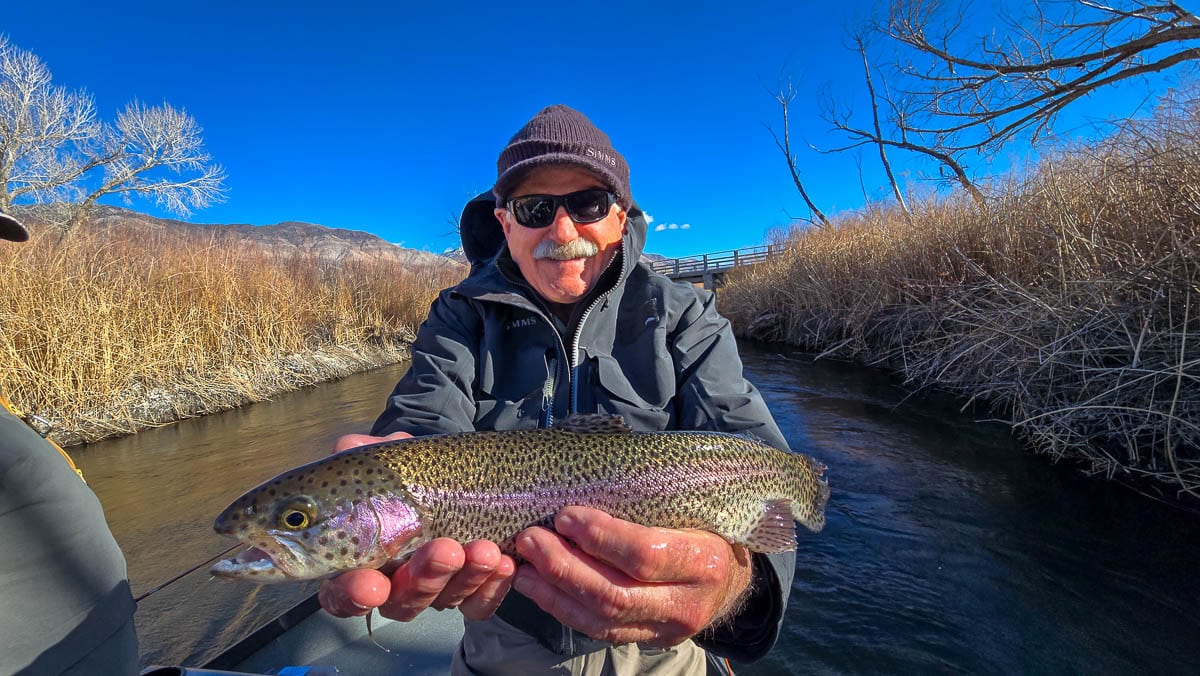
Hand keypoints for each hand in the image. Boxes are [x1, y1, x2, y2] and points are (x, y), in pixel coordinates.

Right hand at [319, 431, 516, 621]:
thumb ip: (365, 455)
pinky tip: (504, 564)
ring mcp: (435, 591)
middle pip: (402, 601)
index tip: (371, 585)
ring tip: (484, 550)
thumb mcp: (387, 461)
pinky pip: (481, 603)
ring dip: (466, 578)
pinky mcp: (472, 591)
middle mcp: (395, 585)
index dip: (354, 594)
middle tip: (445, 550)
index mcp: (358, 563)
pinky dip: (492, 587)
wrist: (458, 478)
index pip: (344, 593)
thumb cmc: (409, 475)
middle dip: (424, 579)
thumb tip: (350, 446)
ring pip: (446, 600)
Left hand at [511, 506, 752, 646]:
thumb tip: (589, 466)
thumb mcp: (695, 506)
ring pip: (601, 619)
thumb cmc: (706, 527)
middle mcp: (687, 603)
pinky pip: (598, 631)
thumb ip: (653, 494)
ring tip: (522, 566)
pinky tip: (537, 588)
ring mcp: (666, 629)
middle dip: (564, 567)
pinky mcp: (647, 641)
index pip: (645, 555)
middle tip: (530, 539)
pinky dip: (562, 609)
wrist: (733, 578)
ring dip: (553, 592)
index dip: (600, 537)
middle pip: (615, 594)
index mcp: (704, 561)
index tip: (565, 515)